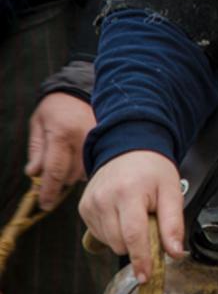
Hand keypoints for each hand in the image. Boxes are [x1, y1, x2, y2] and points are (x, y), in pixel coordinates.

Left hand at [26, 93, 94, 210]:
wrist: (81, 89)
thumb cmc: (55, 107)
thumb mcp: (38, 124)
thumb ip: (37, 150)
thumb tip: (34, 174)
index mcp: (62, 134)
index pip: (54, 171)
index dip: (48, 191)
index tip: (45, 204)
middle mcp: (82, 140)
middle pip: (71, 176)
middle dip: (59, 181)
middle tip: (52, 176)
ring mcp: (98, 142)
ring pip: (85, 173)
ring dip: (73, 175)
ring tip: (68, 162)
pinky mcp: (108, 142)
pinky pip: (96, 165)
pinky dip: (86, 167)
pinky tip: (80, 158)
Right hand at [80, 151, 185, 281]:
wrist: (128, 148)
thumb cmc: (152, 169)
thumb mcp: (171, 191)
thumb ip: (173, 224)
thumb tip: (175, 253)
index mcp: (128, 193)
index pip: (133, 235)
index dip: (141, 259)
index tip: (145, 276)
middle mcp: (104, 199)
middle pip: (120, 243)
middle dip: (137, 244)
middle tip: (150, 224)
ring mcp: (90, 204)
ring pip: (109, 241)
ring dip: (125, 238)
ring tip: (135, 215)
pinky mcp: (83, 208)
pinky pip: (100, 234)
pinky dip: (113, 231)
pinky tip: (121, 215)